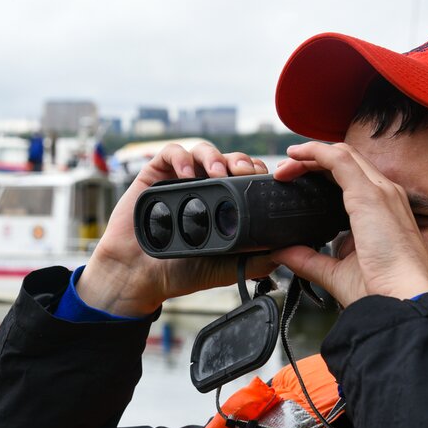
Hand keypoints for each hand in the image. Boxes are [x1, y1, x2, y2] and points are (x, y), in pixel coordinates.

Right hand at [78, 143, 275, 316]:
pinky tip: (187, 173)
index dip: (257, 173)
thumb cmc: (180, 271)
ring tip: (218, 172)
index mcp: (222, 204)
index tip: (265, 182)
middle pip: (229, 159)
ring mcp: (179, 179)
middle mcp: (203, 188)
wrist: (140, 277)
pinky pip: (171, 152)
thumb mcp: (225, 267)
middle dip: (241, 161)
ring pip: (203, 150)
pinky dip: (182, 157)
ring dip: (215, 156)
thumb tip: (287, 252)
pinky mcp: (154, 175)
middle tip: (244, 173)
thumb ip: (255, 261)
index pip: (246, 178)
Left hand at [271, 142, 427, 306]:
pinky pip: (340, 160)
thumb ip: (308, 259)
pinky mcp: (371, 196)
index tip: (292, 182)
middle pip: (345, 162)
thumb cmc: (380, 290)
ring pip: (342, 156)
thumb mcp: (335, 270)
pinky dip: (315, 152)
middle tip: (282, 174)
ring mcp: (381, 193)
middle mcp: (385, 196)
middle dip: (311, 162)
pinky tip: (296, 155)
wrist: (402, 301)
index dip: (320, 173)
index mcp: (381, 211)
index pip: (350, 177)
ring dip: (309, 155)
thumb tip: (281, 253)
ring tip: (284, 166)